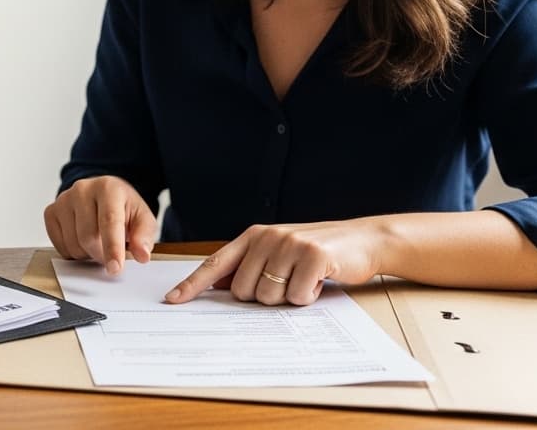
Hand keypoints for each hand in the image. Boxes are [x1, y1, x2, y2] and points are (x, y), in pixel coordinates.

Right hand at [44, 175, 156, 274]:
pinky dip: (72, 252)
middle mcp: (82, 189)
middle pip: (88, 237)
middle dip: (100, 254)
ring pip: (73, 244)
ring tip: (97, 243)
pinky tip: (82, 240)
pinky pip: (59, 246)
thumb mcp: (142, 219)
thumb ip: (144, 236)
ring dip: (87, 254)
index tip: (115, 268)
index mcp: (108, 188)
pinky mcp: (51, 211)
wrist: (102, 196)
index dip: (112, 247)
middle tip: (110, 254)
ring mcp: (64, 199)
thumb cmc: (123, 208)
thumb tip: (141, 254)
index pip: (109, 221)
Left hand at [164, 218, 385, 305]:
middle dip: (263, 297)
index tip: (173, 300)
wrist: (363, 240)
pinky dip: (308, 297)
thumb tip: (216, 287)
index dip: (193, 284)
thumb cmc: (316, 253)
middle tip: (287, 282)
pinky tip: (318, 281)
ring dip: (287, 297)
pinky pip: (296, 297)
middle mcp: (267, 237)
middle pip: (243, 291)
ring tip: (304, 279)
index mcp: (253, 236)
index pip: (216, 263)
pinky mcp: (312, 255)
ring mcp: (289, 244)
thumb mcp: (278, 253)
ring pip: (268, 297)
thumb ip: (249, 266)